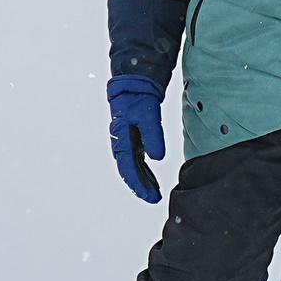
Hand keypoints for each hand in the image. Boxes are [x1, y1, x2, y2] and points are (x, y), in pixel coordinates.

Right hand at [107, 75, 165, 202]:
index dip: (138, 183)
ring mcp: (127, 140)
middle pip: (129, 170)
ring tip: (154, 193)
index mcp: (122, 137)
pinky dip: (144, 171)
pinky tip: (152, 179)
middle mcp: (122, 141)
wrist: (135, 81)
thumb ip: (153, 136)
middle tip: (153, 199)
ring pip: (133, 166)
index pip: (128, 166)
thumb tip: (157, 158)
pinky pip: (137, 159)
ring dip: (143, 180)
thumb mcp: (148, 115)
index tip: (148, 196)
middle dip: (141, 186)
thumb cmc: (139, 96)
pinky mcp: (134, 137)